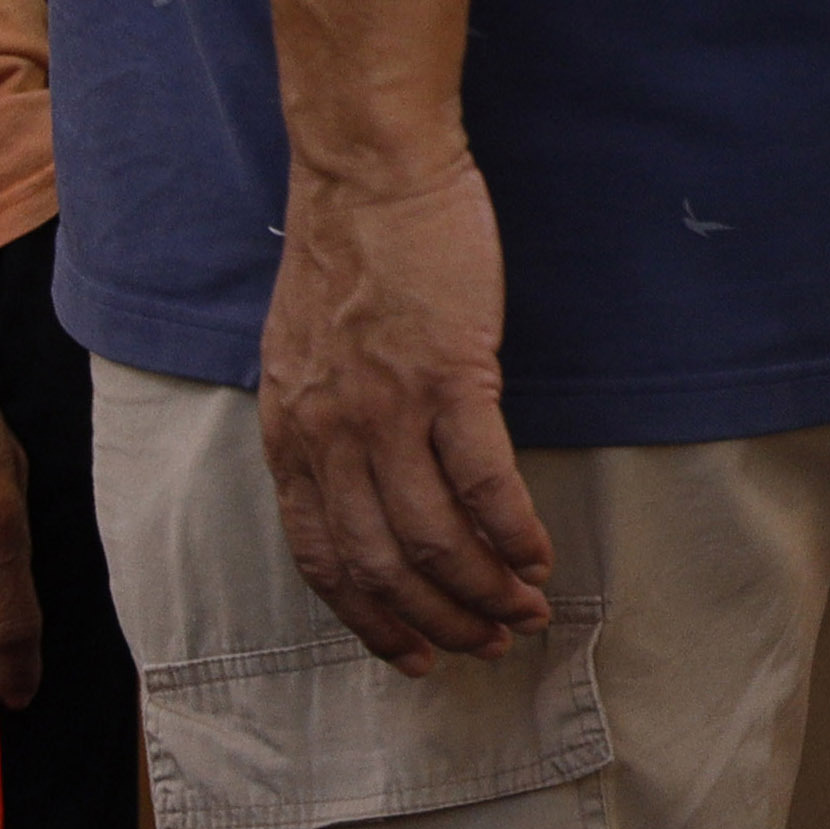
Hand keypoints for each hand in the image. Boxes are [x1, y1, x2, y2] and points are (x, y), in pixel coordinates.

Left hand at [257, 151, 550, 671]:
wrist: (369, 173)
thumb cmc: (347, 251)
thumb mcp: (302, 355)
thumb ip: (322, 422)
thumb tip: (358, 478)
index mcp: (290, 436)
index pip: (323, 558)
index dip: (371, 619)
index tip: (413, 655)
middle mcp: (329, 437)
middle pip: (380, 562)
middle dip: (437, 619)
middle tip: (488, 644)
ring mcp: (386, 410)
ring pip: (431, 534)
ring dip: (482, 588)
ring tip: (526, 610)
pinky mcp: (449, 376)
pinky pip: (481, 478)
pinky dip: (511, 530)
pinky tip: (539, 554)